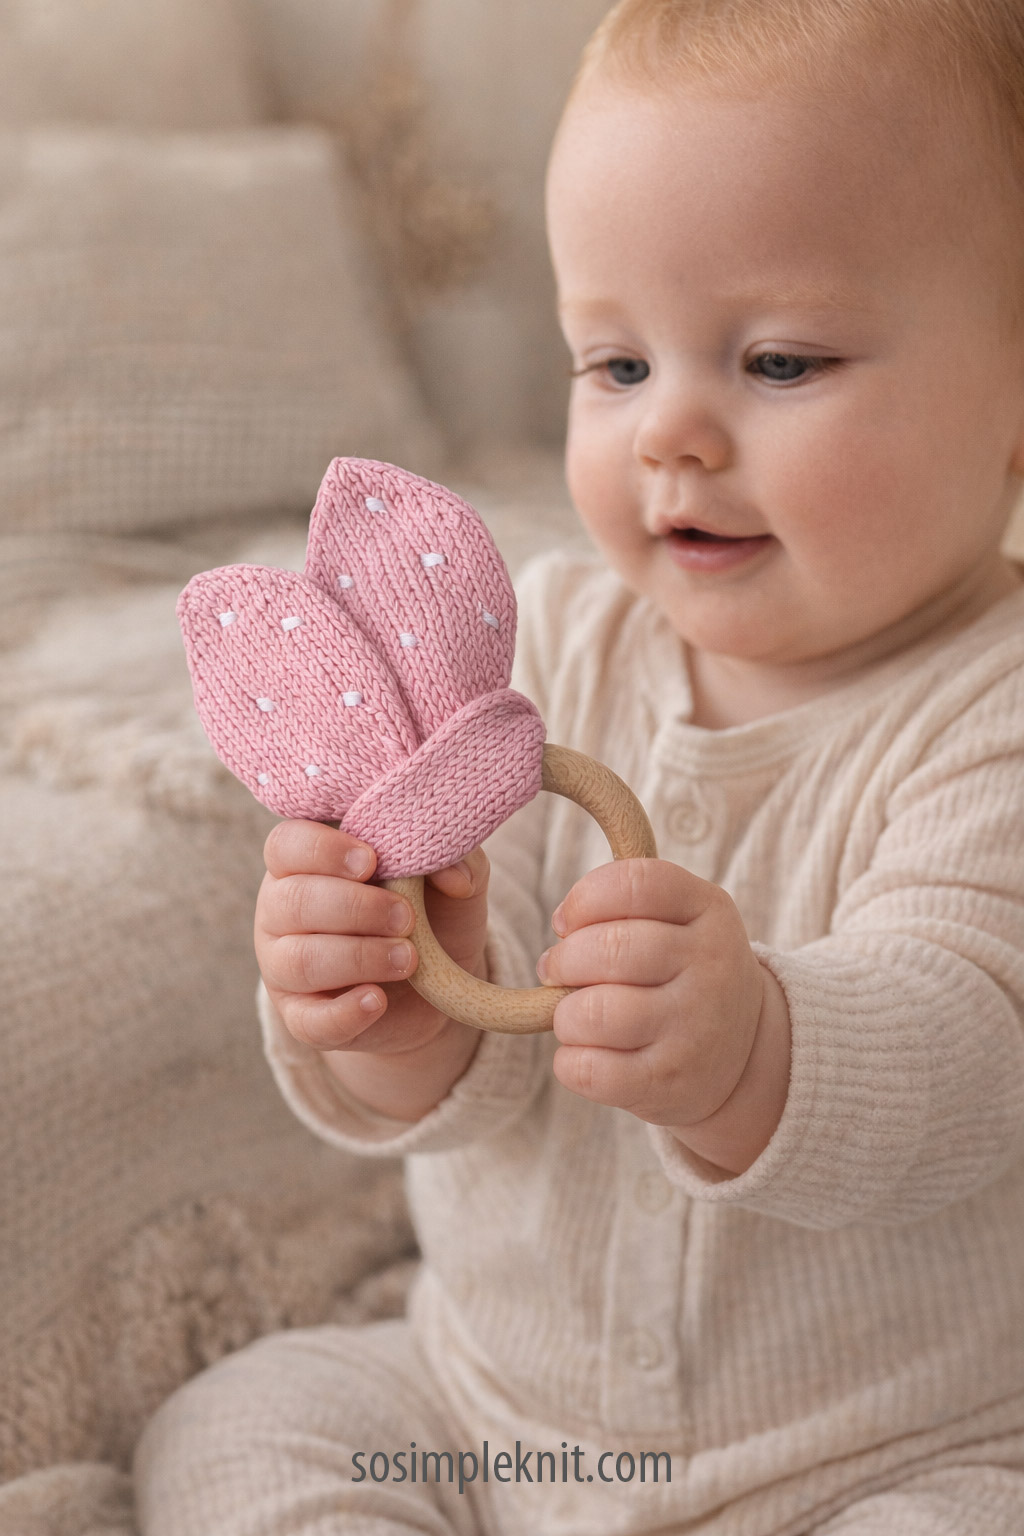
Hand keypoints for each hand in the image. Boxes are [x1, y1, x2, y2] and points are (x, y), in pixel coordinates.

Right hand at [255, 821, 489, 1117]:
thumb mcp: (450, 879)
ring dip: (358, 957)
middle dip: (355, 907)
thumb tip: (452, 874)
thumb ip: (454, 859)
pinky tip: (378, 1001)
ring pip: (298, 960)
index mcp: (306, 862)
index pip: (287, 844)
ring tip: (409, 959)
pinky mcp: (301, 1017)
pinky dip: (345, 1013)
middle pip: (292, 901)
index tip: (371, 861)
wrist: (436, 984)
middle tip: (406, 917)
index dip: (322, 850)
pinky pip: (309, 1021)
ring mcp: (284, 966)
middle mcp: (282, 911)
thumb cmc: (430, 912)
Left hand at [536, 859, 790, 1173]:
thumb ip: (622, 904)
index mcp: (710, 911)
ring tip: (574, 1017)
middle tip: (556, 971)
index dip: (584, 899)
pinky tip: (586, 1053)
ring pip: (593, 1013)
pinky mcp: (671, 1083)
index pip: (636, 883)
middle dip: (563, 961)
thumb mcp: (678, 919)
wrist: (742, 1052)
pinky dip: (570, 1062)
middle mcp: (712, 967)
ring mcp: (695, 1029)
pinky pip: (590, 1070)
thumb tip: (563, 922)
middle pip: (610, 949)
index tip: (567, 922)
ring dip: (565, 1016)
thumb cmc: (683, 971)